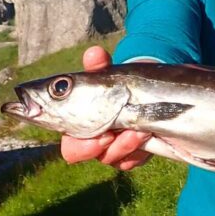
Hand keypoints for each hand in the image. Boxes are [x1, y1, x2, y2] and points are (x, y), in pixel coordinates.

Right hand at [60, 46, 152, 170]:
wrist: (150, 94)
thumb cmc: (122, 85)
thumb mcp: (111, 74)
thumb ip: (100, 66)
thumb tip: (94, 54)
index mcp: (76, 116)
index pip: (63, 134)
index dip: (73, 141)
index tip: (95, 133)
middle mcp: (88, 136)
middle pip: (77, 153)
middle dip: (91, 148)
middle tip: (108, 137)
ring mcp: (109, 147)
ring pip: (107, 158)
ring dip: (122, 146)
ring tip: (139, 131)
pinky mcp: (130, 154)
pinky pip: (129, 161)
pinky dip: (137, 151)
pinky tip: (146, 136)